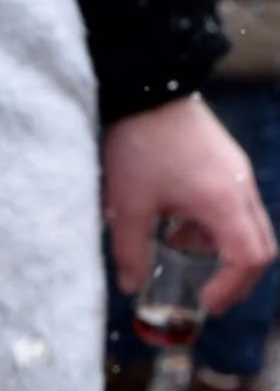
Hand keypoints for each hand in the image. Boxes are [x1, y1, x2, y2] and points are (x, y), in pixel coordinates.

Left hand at [102, 93, 276, 314]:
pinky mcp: (228, 165)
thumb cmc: (140, 145)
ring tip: (185, 260)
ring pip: (252, 228)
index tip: (205, 302)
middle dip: (239, 280)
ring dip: (227, 253)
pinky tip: (179, 228)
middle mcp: (240, 188)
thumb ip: (130, 252)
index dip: (232, 289)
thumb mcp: (129, 206)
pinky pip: (236, 209)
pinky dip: (218, 230)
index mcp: (223, 202)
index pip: (249, 258)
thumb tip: (131, 288)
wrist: (149, 88)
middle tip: (208, 298)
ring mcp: (238, 174)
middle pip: (262, 247)